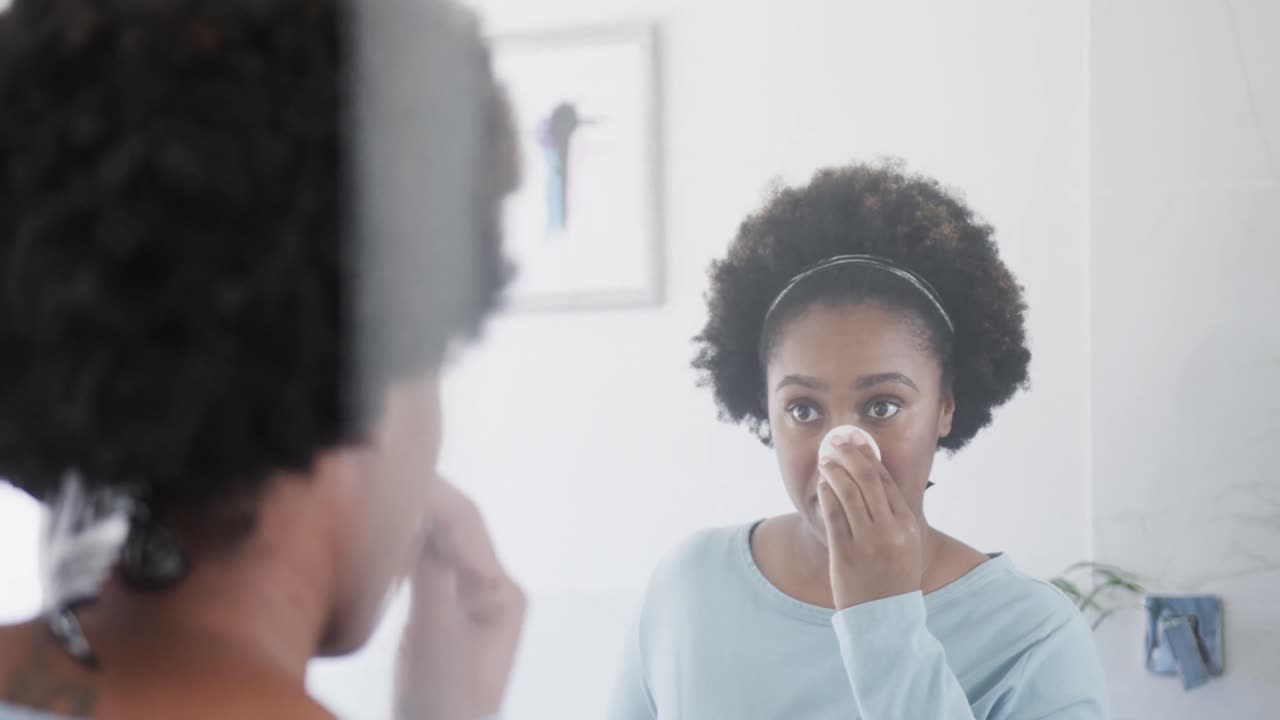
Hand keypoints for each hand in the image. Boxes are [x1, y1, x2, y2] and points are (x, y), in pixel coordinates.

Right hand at [396, 480, 525, 719]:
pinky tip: (380, 536)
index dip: (433, 493)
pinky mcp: (442, 613)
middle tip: (380, 472)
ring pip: (438, 543)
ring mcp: (467, 600)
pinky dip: (404, 546)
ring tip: (377, 493)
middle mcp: (492, 588)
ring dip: (412, 518)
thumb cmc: (446, 698)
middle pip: (455, 527)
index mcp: (503, 590)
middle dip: (422, 499)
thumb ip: (430, 575)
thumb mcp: (437, 635)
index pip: (467, 524)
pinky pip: (425, 565)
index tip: (398, 470)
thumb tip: (417, 519)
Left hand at [817, 433, 923, 609]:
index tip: (859, 442)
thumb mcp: (906, 547)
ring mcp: (867, 542)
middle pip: (868, 481)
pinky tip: (822, 484)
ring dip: (835, 471)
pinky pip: (834, 516)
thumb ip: (895, 518)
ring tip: (826, 459)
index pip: (886, 482)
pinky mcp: (846, 554)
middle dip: (852, 455)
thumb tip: (877, 484)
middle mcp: (890, 531)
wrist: (885, 618)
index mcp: (907, 527)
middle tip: (839, 440)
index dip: (871, 458)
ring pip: (849, 494)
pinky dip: (827, 495)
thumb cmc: (894, 580)